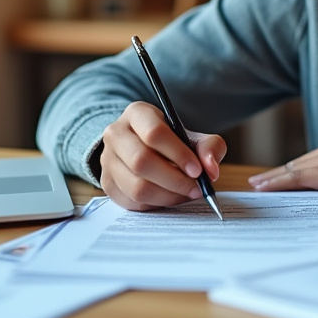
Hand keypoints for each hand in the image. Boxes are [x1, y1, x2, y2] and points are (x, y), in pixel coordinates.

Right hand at [99, 101, 226, 211]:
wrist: (144, 149)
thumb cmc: (171, 142)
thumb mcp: (192, 137)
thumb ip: (209, 147)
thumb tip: (210, 169)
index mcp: (137, 113)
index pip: (154, 133)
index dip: (178, 154)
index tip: (197, 170)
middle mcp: (116, 134)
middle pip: (141, 161)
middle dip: (174, 179)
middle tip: (195, 188)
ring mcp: (107, 160)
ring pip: (136, 186)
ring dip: (167, 196)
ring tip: (186, 194)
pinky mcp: (107, 183)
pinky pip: (132, 202)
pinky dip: (156, 204)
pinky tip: (170, 197)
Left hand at [247, 136, 317, 200]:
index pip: (309, 162)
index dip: (291, 171)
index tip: (276, 178)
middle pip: (296, 164)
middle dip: (276, 175)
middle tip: (257, 183)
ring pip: (292, 170)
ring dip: (271, 179)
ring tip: (256, 188)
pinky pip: (295, 178)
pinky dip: (277, 183)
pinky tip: (264, 188)